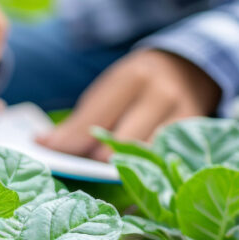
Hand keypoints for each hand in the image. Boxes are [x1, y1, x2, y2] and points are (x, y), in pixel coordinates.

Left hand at [38, 49, 221, 160]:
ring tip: (101, 167)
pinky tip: (128, 171)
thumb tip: (42, 144)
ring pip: (141, 158)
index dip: (68, 141)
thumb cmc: (136, 85)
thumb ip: (79, 120)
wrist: (190, 68)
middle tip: (78, 163)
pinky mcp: (196, 136)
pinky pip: (161, 162)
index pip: (94, 120)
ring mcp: (183, 116)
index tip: (48, 152)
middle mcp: (161, 95)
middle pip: (118, 144)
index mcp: (132, 78)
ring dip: (118, 167)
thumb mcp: (109, 90)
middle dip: (93, 158)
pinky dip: (141, 170)